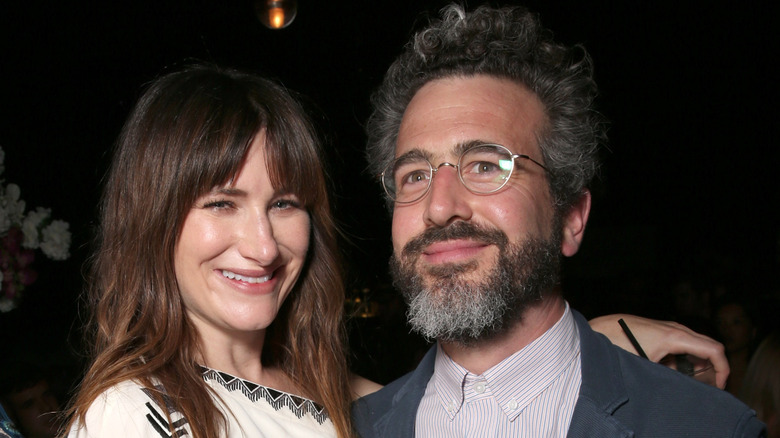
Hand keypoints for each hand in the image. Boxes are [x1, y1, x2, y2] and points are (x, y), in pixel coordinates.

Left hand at [589, 314, 727, 388]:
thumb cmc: (619, 345)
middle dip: (714, 368)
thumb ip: (670, 376)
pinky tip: (671, 372)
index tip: (720, 386)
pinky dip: (684, 359)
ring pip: (695, 346)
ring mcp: (667, 327)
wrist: (599, 330)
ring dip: (698, 364)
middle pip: (709, 347)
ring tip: (690, 382)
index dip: (724, 369)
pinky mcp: (659, 330)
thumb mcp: (647, 366)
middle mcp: (675, 328)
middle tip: (709, 387)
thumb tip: (684, 389)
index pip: (715, 349)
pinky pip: (681, 344)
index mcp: (675, 336)